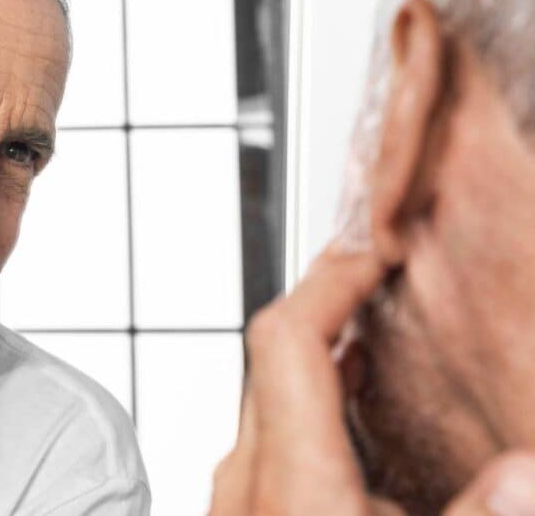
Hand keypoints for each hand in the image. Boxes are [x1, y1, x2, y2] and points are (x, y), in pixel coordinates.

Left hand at [209, 248, 534, 515]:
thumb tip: (527, 475)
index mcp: (293, 478)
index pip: (288, 337)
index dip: (331, 282)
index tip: (376, 252)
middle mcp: (248, 475)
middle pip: (271, 348)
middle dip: (324, 294)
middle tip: (375, 263)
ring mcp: (237, 492)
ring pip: (266, 383)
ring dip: (317, 339)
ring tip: (370, 314)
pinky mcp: (243, 510)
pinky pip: (267, 422)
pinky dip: (308, 386)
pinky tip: (348, 394)